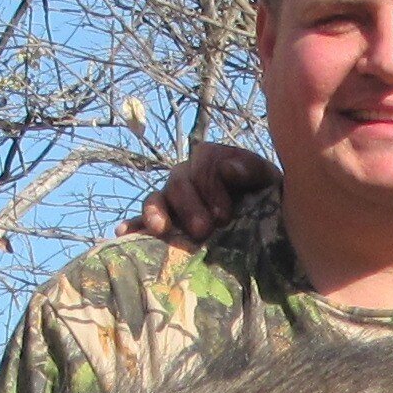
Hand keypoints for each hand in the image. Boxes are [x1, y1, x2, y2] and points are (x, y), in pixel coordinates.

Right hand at [135, 140, 275, 247]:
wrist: (268, 225)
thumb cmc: (268, 200)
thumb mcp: (268, 182)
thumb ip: (251, 170)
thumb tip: (229, 169)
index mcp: (212, 160)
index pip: (203, 162)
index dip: (211, 187)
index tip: (224, 216)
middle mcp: (188, 176)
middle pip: (178, 181)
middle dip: (189, 205)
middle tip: (203, 231)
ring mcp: (172, 200)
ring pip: (157, 198)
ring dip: (156, 212)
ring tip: (160, 229)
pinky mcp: (163, 223)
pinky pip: (141, 221)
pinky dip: (132, 226)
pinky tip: (123, 233)